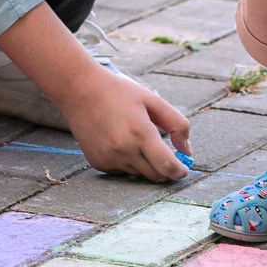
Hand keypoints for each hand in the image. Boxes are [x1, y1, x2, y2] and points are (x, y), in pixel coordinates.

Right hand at [58, 67, 193, 182]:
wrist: (80, 91)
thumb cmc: (118, 93)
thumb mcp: (153, 100)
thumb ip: (177, 124)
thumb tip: (187, 150)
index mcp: (141, 132)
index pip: (167, 166)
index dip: (179, 171)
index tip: (183, 169)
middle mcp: (124, 150)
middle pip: (155, 175)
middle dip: (165, 170)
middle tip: (168, 158)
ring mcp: (109, 158)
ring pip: (139, 174)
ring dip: (146, 165)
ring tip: (137, 140)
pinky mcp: (98, 163)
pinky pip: (122, 171)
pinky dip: (128, 163)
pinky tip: (120, 143)